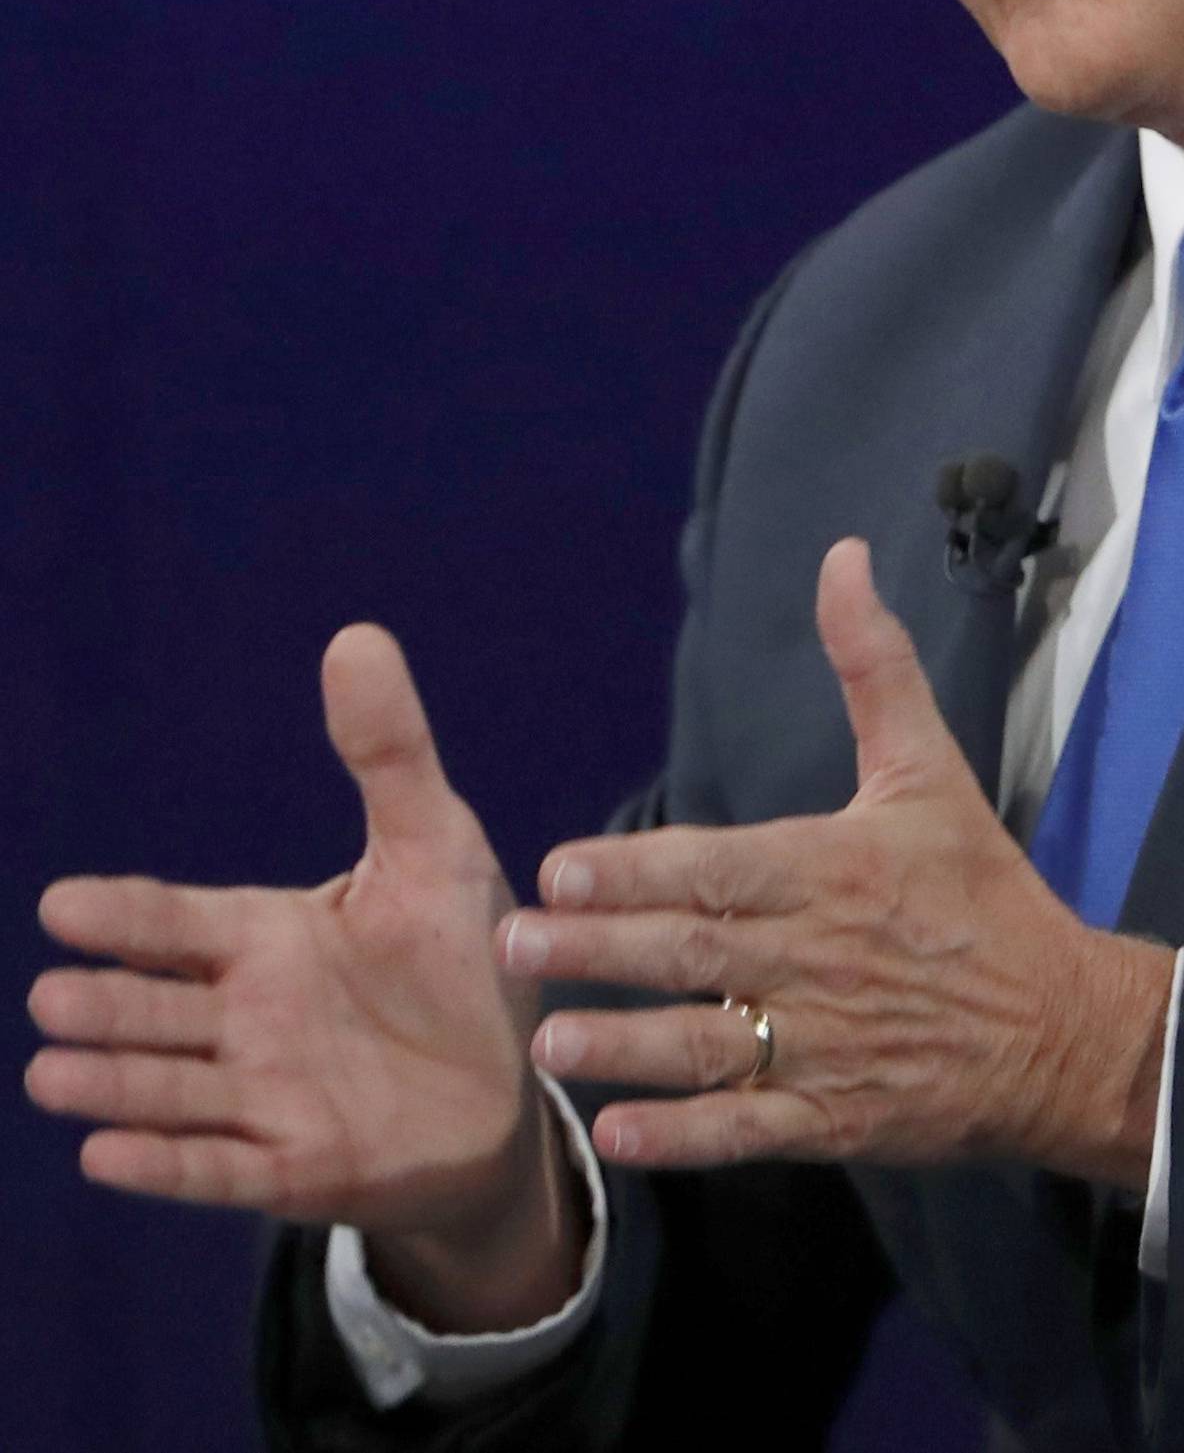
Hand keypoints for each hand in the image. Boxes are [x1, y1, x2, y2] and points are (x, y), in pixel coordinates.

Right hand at [27, 626, 557, 1273]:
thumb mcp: (435, 842)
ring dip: (115, 1083)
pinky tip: (103, 1154)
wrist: (514, 1080)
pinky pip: (219, 1168)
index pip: (180, 922)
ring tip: (53, 1071)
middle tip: (51, 995)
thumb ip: (388, 751)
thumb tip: (355, 634)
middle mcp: (251, 1018)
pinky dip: (165, 1161)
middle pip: (160, 1009)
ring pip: (174, 1088)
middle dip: (109, 1005)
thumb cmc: (460, 956)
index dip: (126, 916)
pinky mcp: (298, 1166)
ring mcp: (266, 1097)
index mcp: (270, 938)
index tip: (61, 904)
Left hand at [501, 539, 1176, 1187]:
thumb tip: (842, 557)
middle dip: (600, 949)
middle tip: (511, 946)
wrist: (1066, 1027)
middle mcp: (822, 956)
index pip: (720, 867)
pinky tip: (622, 1135)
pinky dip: (688, 1135)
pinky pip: (751, 1129)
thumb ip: (874, 665)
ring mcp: (829, 1045)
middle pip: (695, 952)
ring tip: (548, 1045)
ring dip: (625, 1046)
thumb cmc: (980, 892)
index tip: (557, 869)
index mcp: (835, 870)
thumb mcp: (930, 768)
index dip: (637, 870)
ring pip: (710, 1046)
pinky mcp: (839, 1118)